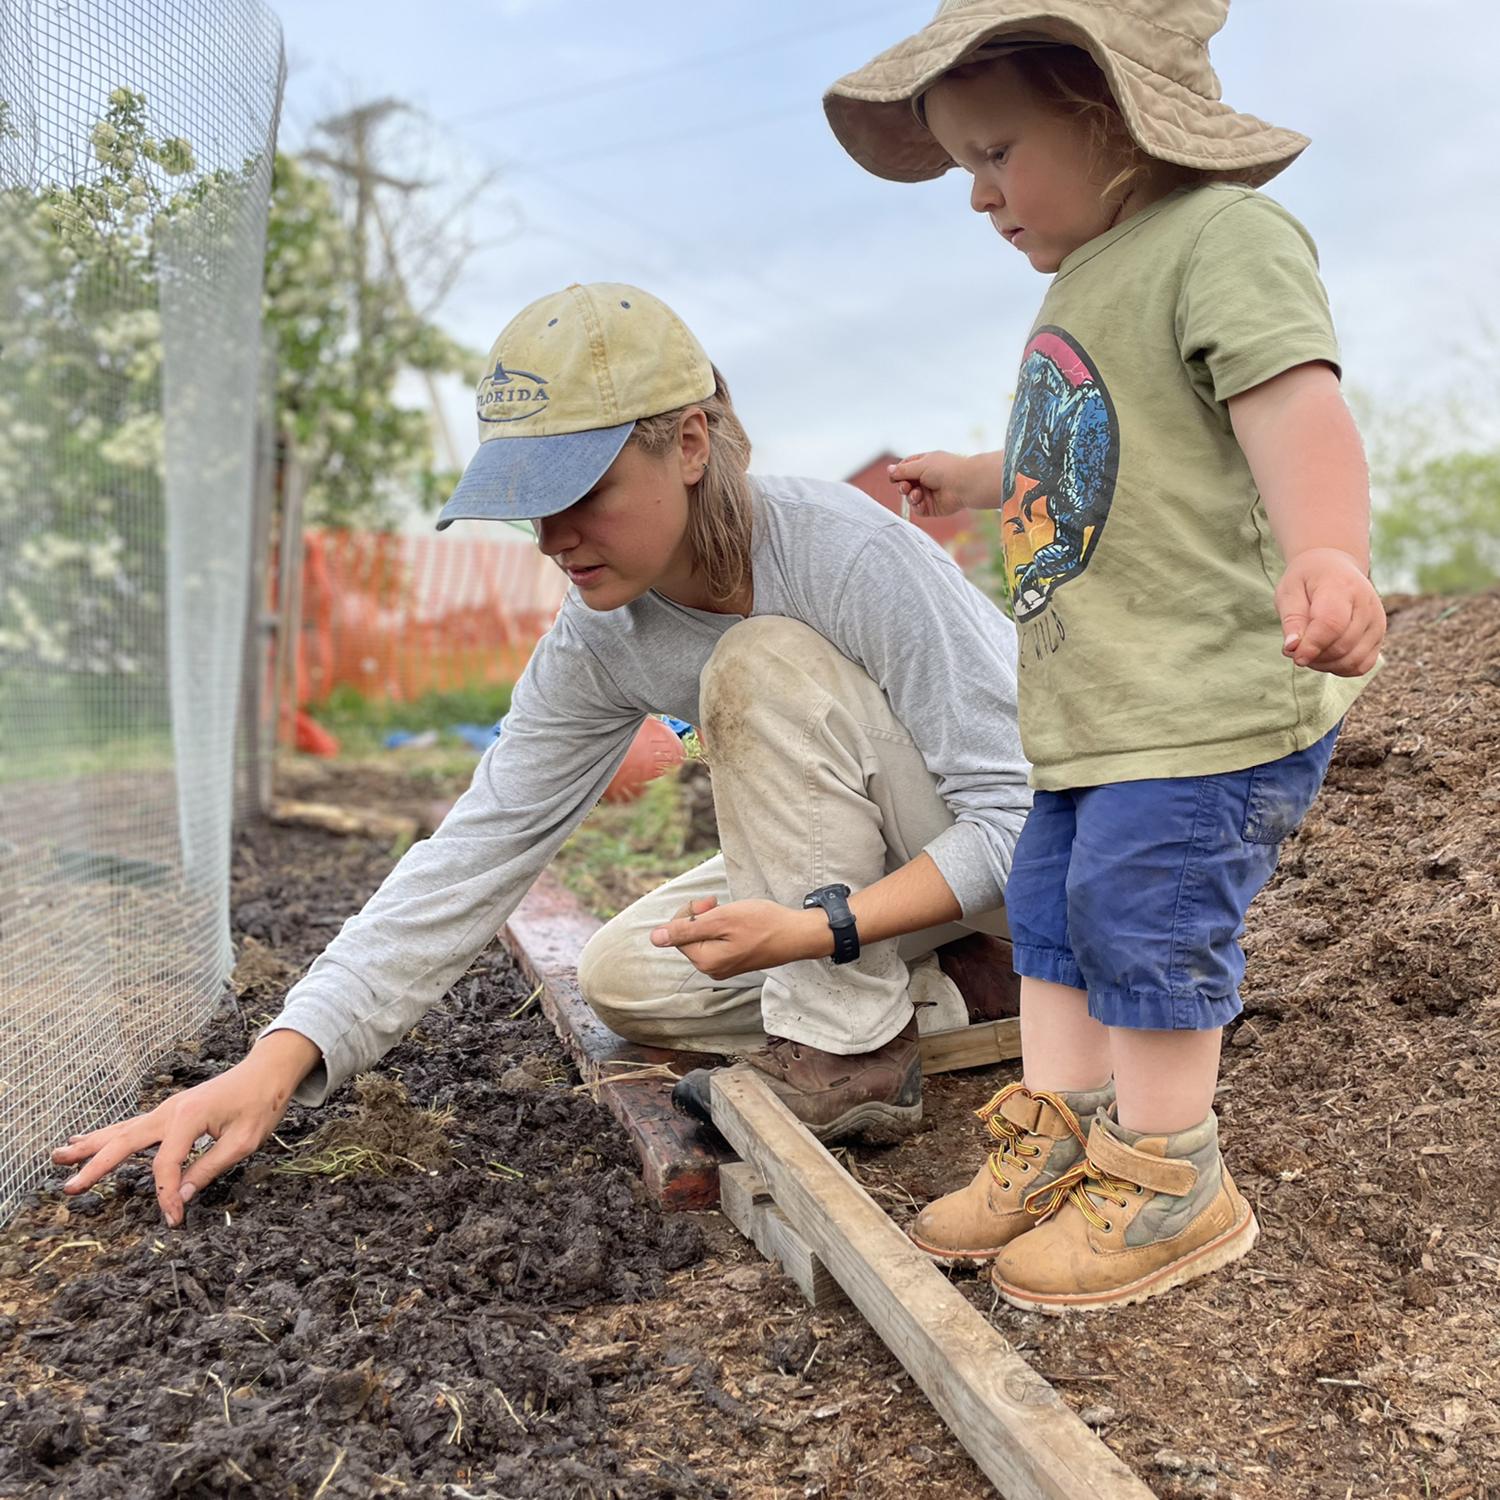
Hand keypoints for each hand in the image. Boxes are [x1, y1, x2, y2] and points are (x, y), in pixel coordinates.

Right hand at [50, 1035, 314, 1226]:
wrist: (269, 1070)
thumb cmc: (261, 1103)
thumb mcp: (244, 1142)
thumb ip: (209, 1168)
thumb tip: (180, 1198)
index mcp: (189, 1117)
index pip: (166, 1165)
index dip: (166, 1196)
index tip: (175, 1220)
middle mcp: (171, 1111)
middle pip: (125, 1142)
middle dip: (95, 1166)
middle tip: (68, 1188)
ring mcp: (168, 1109)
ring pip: (121, 1130)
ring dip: (90, 1145)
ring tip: (58, 1156)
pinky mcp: (170, 1112)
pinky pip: (132, 1126)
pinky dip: (107, 1135)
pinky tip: (87, 1139)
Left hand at [650, 897, 828, 979]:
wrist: (797, 935)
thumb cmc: (763, 924)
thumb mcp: (721, 919)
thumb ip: (686, 929)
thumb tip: (655, 938)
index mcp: (705, 960)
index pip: (677, 934)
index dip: (689, 912)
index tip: (710, 902)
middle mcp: (712, 969)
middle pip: (689, 937)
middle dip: (699, 916)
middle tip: (718, 902)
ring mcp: (724, 968)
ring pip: (704, 938)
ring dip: (712, 921)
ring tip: (733, 913)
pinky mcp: (735, 962)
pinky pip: (717, 943)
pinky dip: (723, 929)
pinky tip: (739, 923)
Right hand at [888, 451, 993, 517]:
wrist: (964, 484)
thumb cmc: (945, 470)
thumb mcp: (920, 466)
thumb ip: (903, 470)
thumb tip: (888, 470)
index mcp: (925, 464)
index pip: (906, 467)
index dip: (898, 473)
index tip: (893, 477)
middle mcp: (927, 478)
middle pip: (906, 483)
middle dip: (903, 485)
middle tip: (905, 487)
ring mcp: (930, 493)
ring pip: (910, 497)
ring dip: (910, 495)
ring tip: (916, 494)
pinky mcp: (933, 507)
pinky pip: (918, 508)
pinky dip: (917, 505)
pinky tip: (920, 501)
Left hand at [1276, 548, 1385, 675]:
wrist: (1334, 569)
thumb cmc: (1307, 582)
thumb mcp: (1289, 592)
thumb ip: (1291, 620)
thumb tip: (1292, 649)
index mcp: (1342, 587)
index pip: (1331, 624)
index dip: (1312, 645)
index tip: (1294, 655)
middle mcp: (1367, 605)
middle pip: (1341, 646)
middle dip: (1313, 656)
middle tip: (1295, 648)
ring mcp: (1377, 622)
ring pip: (1352, 660)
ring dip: (1325, 664)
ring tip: (1309, 650)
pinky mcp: (1379, 637)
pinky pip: (1362, 666)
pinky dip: (1340, 668)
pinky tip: (1325, 656)